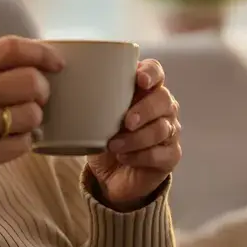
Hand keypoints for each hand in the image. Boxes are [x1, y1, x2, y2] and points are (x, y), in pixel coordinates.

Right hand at [0, 36, 63, 198]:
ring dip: (33, 119)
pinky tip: (10, 141)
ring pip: (32, 114)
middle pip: (30, 80)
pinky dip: (24, 143)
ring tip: (18, 123)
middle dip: (42, 90)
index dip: (41, 52)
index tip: (56, 62)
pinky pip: (24, 144)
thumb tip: (26, 65)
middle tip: (37, 98)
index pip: (11, 48)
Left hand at [86, 59, 181, 211]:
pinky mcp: (171, 155)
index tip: (140, 80)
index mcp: (145, 91)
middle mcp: (163, 107)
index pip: (156, 72)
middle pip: (163, 99)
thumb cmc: (105, 138)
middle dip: (144, 110)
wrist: (111, 175)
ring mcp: (170, 131)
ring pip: (162, 128)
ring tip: (114, 146)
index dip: (151, 73)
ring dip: (136, 138)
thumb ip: (95, 99)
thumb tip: (75, 86)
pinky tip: (124, 158)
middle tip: (126, 122)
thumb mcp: (96, 117)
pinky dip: (140, 156)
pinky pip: (162, 153)